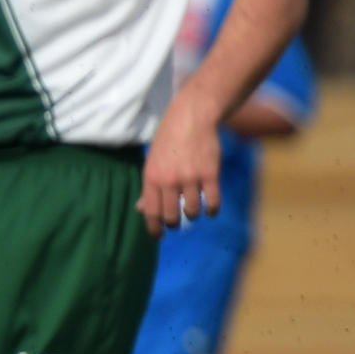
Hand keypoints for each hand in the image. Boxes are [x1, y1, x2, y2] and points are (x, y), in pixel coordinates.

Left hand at [138, 98, 221, 232]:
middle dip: (173, 223)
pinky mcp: (211, 174)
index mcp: (151, 177)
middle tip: (176, 222)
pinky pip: (213, 202)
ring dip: (193, 215)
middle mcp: (169, 180)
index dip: (153, 228)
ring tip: (192, 210)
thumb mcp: (151, 160)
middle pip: (171, 216)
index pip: (150, 211)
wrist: (192, 117)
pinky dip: (212, 210)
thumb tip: (141, 209)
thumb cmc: (168, 139)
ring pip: (192, 211)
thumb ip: (149, 186)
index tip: (158, 236)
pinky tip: (210, 209)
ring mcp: (191, 177)